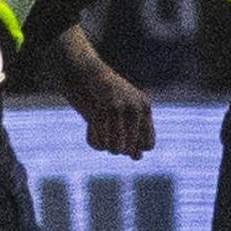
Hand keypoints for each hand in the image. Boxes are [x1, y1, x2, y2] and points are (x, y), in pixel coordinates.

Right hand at [54, 25, 154, 157]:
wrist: (82, 71)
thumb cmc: (101, 94)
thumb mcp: (121, 113)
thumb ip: (131, 134)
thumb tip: (138, 158)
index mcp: (144, 106)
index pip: (148, 145)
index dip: (134, 148)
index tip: (120, 139)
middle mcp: (136, 108)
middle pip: (130, 149)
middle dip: (116, 147)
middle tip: (105, 132)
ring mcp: (120, 109)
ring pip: (116, 149)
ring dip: (105, 145)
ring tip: (98, 130)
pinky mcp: (102, 111)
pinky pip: (100, 142)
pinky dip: (93, 140)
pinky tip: (89, 127)